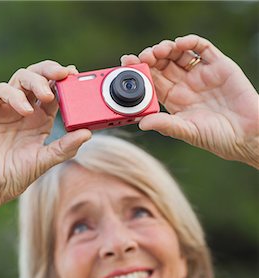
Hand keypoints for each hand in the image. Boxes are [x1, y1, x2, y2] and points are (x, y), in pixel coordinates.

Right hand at [0, 60, 91, 208]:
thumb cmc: (15, 175)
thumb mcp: (46, 160)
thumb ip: (66, 147)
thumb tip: (88, 133)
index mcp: (39, 119)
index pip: (53, 92)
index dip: (63, 81)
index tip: (74, 75)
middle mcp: (23, 109)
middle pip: (37, 77)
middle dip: (51, 71)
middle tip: (64, 74)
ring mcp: (4, 107)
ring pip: (20, 78)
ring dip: (36, 81)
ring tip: (47, 96)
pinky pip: (1, 91)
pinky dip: (15, 96)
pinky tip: (25, 111)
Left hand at [121, 34, 258, 167]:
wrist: (246, 134)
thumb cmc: (217, 137)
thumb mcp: (187, 132)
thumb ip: (166, 125)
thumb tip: (142, 123)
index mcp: (174, 100)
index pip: (152, 81)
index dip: (139, 71)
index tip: (128, 63)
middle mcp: (185, 85)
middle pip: (162, 64)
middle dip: (150, 57)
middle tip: (144, 56)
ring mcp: (200, 74)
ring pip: (178, 53)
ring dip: (166, 48)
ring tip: (160, 51)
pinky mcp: (218, 65)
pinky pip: (202, 48)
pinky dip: (190, 42)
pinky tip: (180, 44)